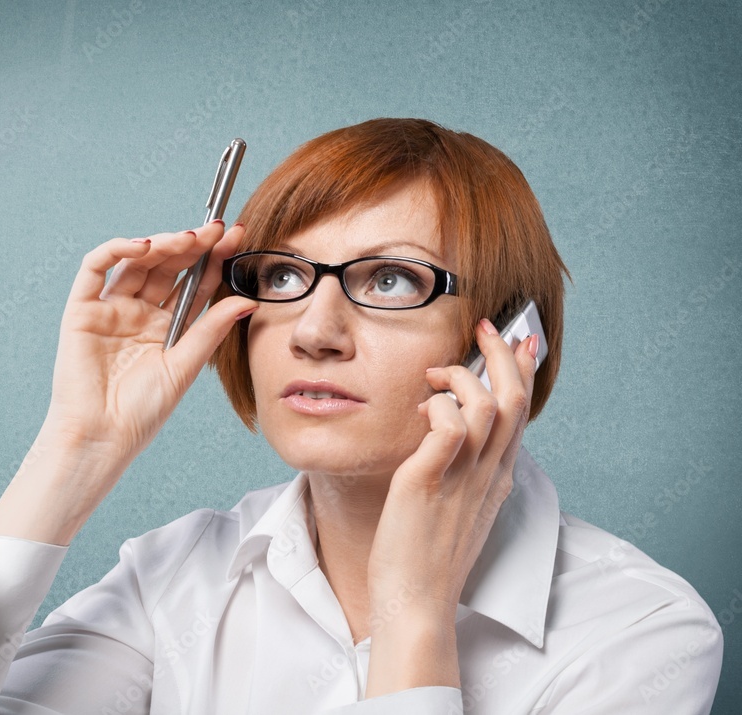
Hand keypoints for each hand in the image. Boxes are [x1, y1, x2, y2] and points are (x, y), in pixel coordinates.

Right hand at [43, 221, 257, 482]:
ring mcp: (110, 309)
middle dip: (192, 245)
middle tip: (215, 230)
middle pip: (167, 268)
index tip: (236, 238)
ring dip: (162, 244)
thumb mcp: (184, 366)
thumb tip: (249, 300)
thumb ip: (211, 330)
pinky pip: (95, 268)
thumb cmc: (142, 411)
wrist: (102, 436)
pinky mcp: (82, 309)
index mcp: (166, 328)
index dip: (214, 261)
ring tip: (187, 238)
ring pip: (137, 262)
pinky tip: (144, 246)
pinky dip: (117, 250)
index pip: (194, 285)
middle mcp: (139, 313)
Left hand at [364, 319, 537, 693]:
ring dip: (462, 376)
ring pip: (488, 405)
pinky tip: (422, 407)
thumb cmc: (427, 556)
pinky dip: (439, 404)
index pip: (520, 414)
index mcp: (496, 479)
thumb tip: (453, 431)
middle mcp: (488, 474)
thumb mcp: (458, 506)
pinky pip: (448, 425)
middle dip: (502, 354)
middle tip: (484, 327)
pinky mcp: (428, 480)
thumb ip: (463, 469)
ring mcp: (462, 477)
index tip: (520, 341)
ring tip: (436, 375)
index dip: (523, 373)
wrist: (416, 602)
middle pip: (513, 400)